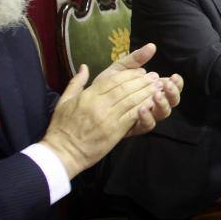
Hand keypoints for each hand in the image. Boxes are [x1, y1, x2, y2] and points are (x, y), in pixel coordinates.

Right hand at [41, 44, 180, 177]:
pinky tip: (153, 103)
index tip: (141, 71)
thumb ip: (76, 82)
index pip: (113, 80)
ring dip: (147, 92)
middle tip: (154, 77)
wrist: (63, 152)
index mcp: (88, 95)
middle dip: (142, 81)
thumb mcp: (64, 101)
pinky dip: (144, 108)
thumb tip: (84, 67)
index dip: (130, 74)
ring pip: (131, 100)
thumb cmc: (62, 127)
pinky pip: (132, 116)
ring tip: (158, 87)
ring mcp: (108, 117)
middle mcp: (99, 104)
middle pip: (125, 88)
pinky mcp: (114, 131)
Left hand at [91, 43, 183, 136]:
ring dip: (162, 104)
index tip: (174, 76)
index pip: (171, 87)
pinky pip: (147, 125)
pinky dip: (147, 117)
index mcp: (152, 89)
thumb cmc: (106, 87)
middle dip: (173, 93)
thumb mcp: (120, 70)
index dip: (176, 83)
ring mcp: (145, 116)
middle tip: (167, 85)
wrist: (87, 107)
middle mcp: (152, 103)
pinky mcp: (136, 127)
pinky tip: (141, 108)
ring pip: (162, 114)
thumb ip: (135, 59)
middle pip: (172, 102)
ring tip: (156, 95)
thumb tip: (152, 46)